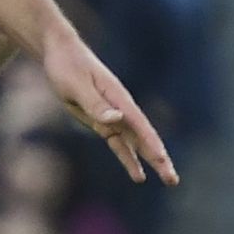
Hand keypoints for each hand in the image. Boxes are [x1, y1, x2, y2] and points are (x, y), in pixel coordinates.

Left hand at [42, 38, 179, 186]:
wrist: (60, 53)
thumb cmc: (67, 66)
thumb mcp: (77, 84)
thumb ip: (95, 103)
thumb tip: (117, 119)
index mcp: (118, 98)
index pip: (138, 124)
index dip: (150, 143)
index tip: (162, 159)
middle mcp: (120, 108)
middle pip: (143, 137)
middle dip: (158, 158)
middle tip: (173, 179)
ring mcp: (112, 115)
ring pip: (134, 143)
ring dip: (149, 161)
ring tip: (169, 180)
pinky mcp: (101, 120)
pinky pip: (118, 142)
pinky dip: (128, 157)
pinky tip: (138, 174)